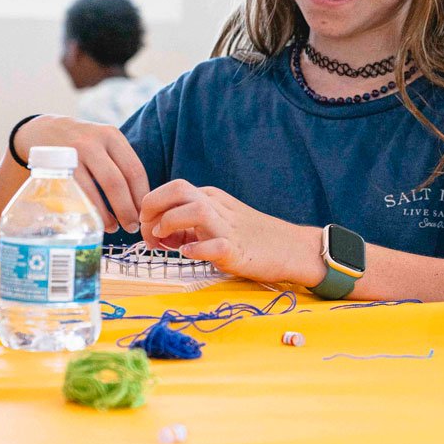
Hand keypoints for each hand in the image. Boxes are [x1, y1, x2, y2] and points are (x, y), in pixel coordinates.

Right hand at [15, 116, 148, 233]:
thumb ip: (120, 164)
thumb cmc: (82, 143)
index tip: (144, 213)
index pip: (134, 170)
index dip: (141, 196)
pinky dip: (86, 211)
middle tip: (132, 227)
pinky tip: (93, 220)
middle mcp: (93, 143)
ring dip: (106, 215)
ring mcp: (71, 155)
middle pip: (116, 182)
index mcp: (112, 136)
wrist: (43, 130)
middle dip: (127, 209)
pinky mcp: (54, 168)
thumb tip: (140, 201)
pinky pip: (74, 195)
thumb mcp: (103, 142)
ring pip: (94, 190)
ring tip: (113, 227)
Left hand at [138, 180, 324, 287]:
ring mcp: (229, 227)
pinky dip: (197, 249)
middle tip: (150, 235)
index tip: (151, 234)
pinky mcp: (238, 250)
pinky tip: (189, 254)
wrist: (293, 249)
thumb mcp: (218, 223)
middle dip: (152, 208)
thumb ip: (188, 225)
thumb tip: (158, 234)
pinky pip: (215, 246)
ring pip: (194, 209)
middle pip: (177, 189)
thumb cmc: (252, 239)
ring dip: (170, 223)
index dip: (150, 209)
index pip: (169, 190)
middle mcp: (218, 207)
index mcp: (211, 198)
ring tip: (165, 243)